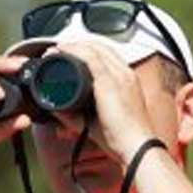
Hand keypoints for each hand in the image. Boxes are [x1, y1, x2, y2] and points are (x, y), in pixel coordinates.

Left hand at [51, 41, 156, 165]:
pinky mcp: (110, 82)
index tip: (69, 53)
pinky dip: (74, 51)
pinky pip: (91, 58)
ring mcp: (119, 76)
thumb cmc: (121, 139)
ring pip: (94, 49)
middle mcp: (125, 73)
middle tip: (58, 49)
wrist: (136, 147)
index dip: (87, 50)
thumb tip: (55, 110)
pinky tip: (61, 51)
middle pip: (100, 47)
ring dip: (72, 46)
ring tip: (55, 49)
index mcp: (127, 80)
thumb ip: (75, 115)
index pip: (107, 54)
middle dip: (78, 44)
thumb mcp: (94, 122)